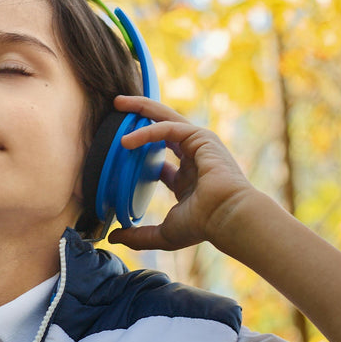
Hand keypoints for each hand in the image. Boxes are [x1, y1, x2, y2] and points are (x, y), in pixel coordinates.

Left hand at [103, 95, 256, 252]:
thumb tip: (114, 237)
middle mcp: (193, 158)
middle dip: (140, 116)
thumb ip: (138, 235)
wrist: (227, 218)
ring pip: (166, 118)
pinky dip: (148, 130)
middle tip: (117, 108)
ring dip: (142, 108)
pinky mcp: (201, 137)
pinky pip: (169, 127)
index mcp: (187, 178)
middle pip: (162, 128)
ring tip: (118, 104)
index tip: (118, 148)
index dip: (140, 150)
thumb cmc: (203, 226)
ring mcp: (199, 145)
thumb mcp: (164, 233)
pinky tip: (128, 140)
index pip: (160, 158)